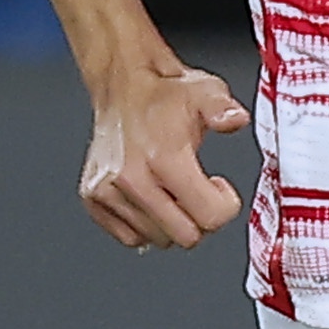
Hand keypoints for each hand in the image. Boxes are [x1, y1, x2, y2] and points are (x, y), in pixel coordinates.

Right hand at [81, 59, 249, 249]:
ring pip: (158, 240)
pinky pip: (130, 238)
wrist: (122, 88)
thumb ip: (224, 109)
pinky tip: (154, 198)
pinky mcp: (93, 200)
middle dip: (201, 219)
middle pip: (185, 236)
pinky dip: (146, 226)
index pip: (209, 217)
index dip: (225, 206)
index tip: (219, 187)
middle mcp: (130, 178)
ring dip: (173, 222)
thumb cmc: (164, 95)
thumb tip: (236, 119)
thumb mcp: (206, 92)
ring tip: (173, 190)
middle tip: (198, 191)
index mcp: (162, 157)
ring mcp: (107, 192)